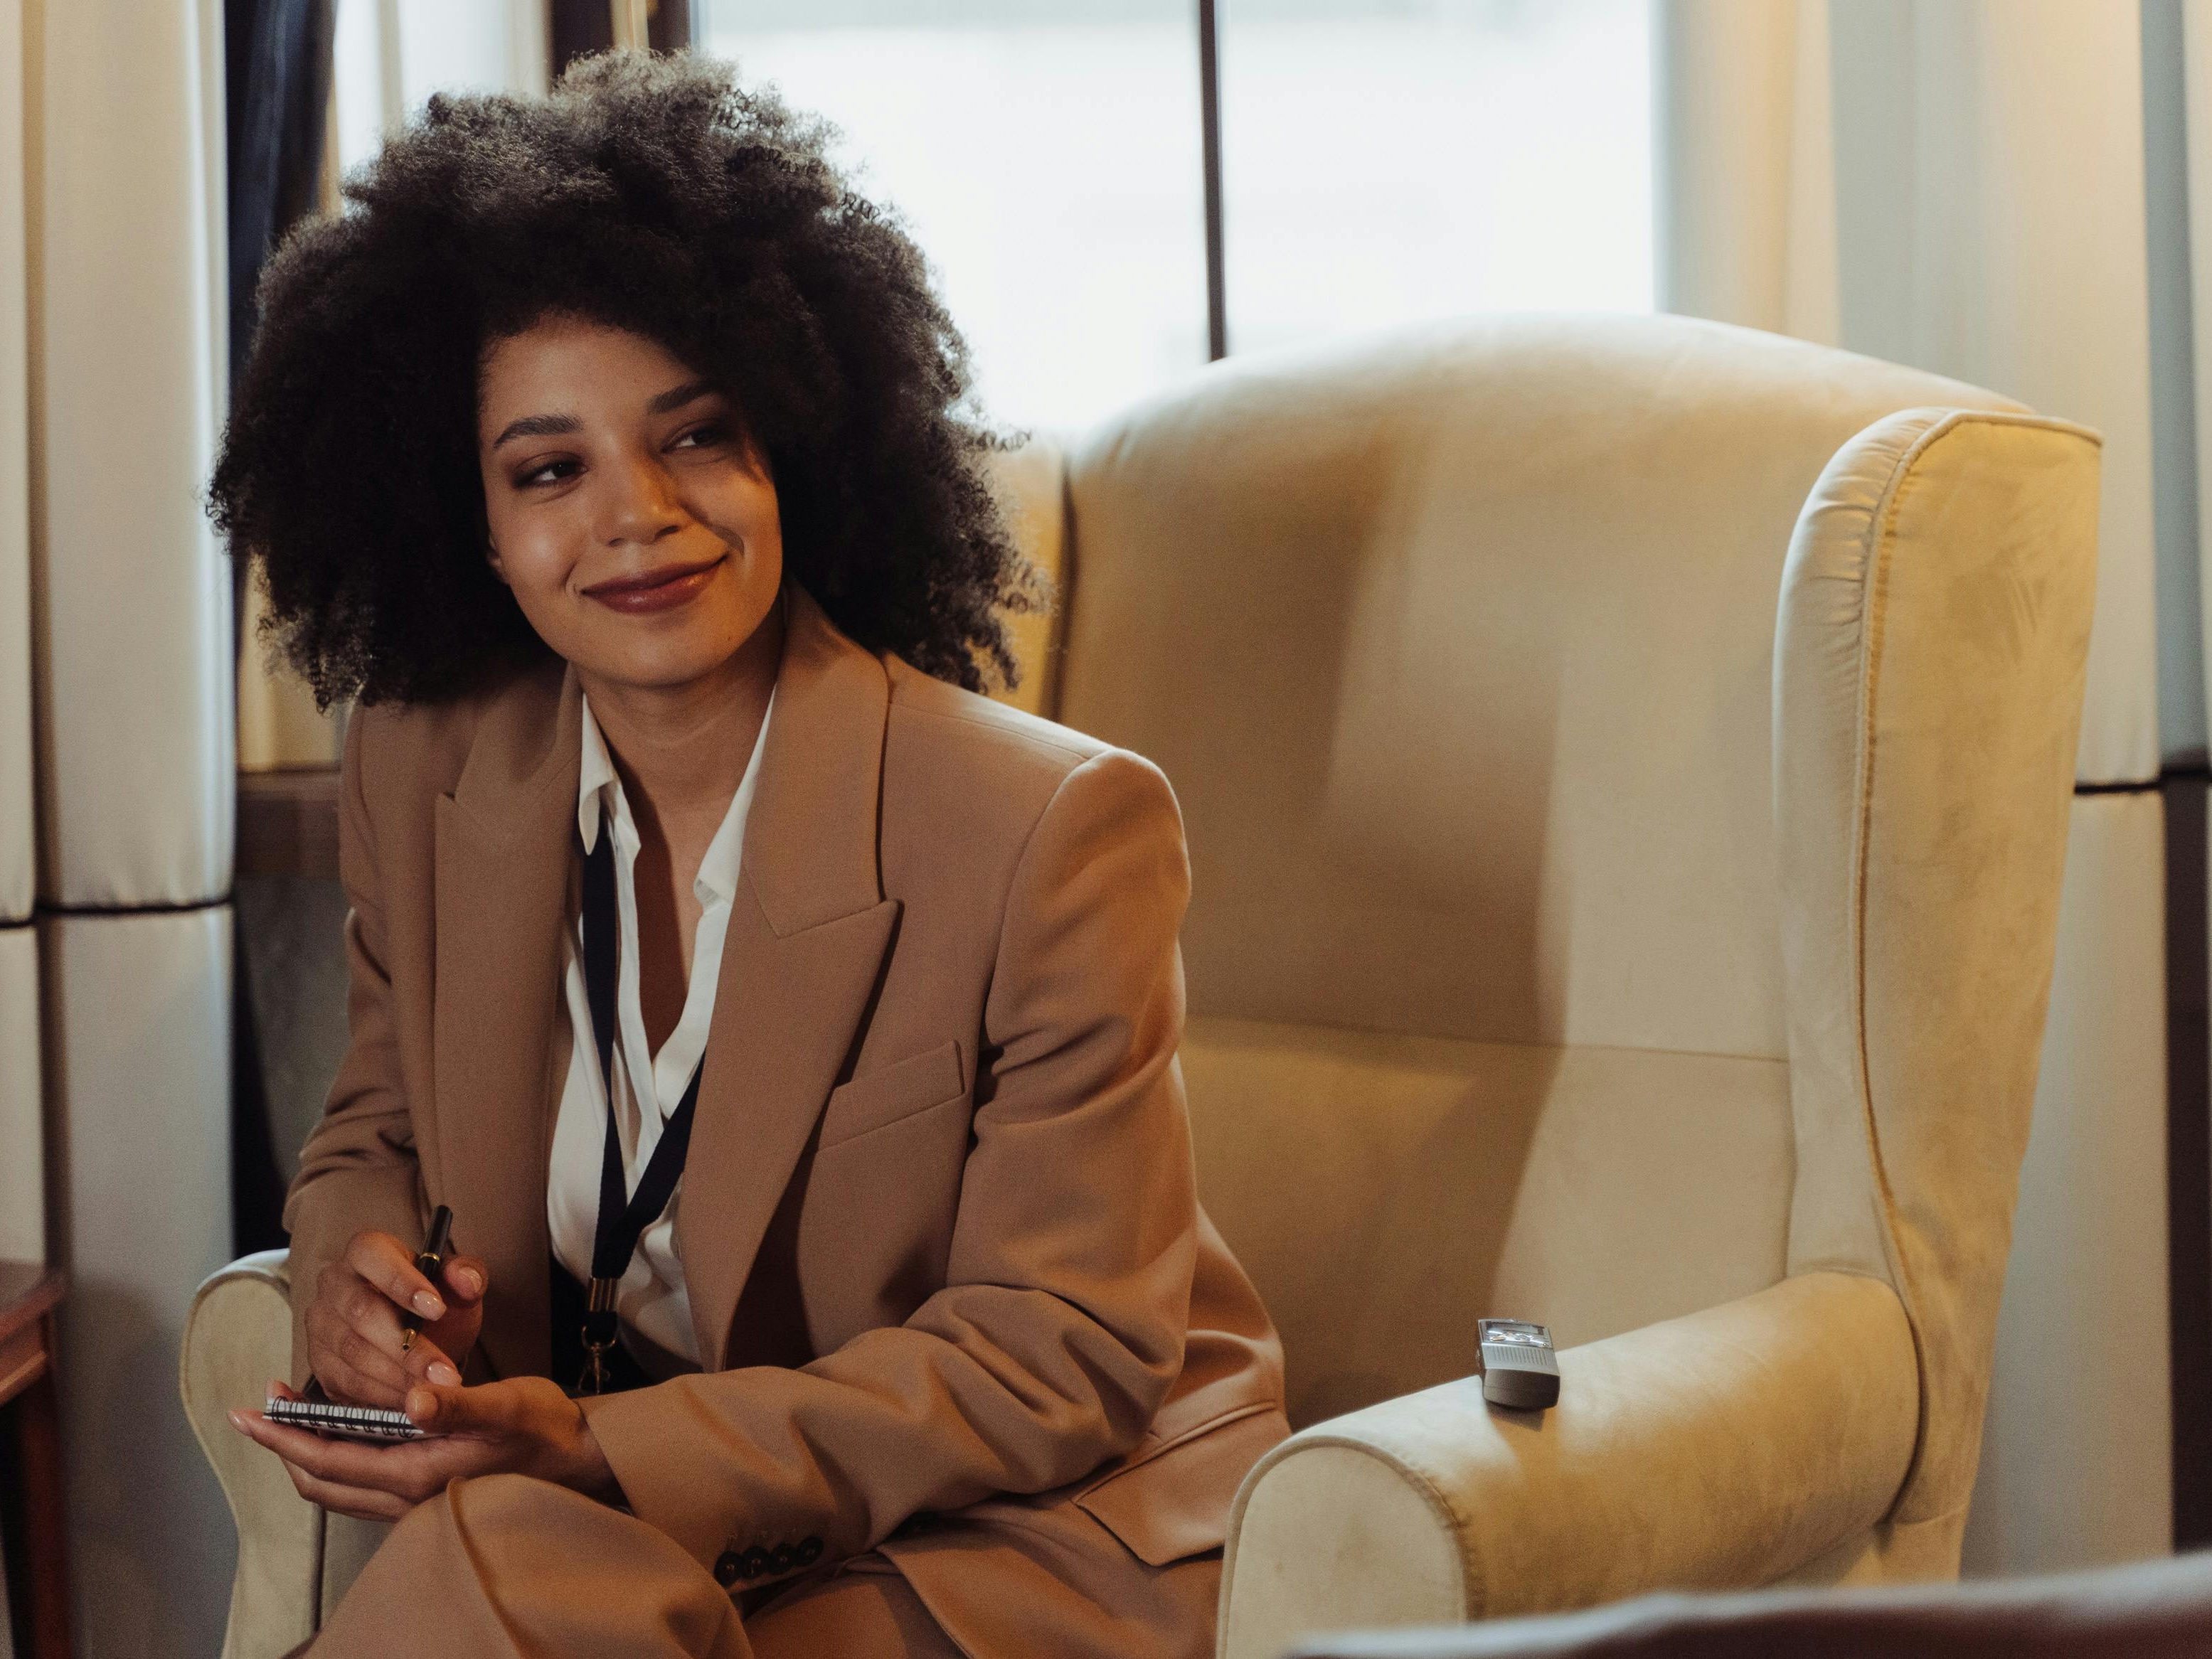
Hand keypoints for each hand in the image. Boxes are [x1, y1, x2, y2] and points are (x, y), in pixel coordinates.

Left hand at [228, 1376, 622, 1520]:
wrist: (577, 1457)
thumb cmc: (542, 1428)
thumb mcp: (504, 1405)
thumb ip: (457, 1404)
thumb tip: (412, 1400)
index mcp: (416, 1474)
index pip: (329, 1461)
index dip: (284, 1437)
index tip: (250, 1411)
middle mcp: (406, 1496)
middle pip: (321, 1480)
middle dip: (283, 1445)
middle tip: (259, 1409)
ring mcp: (414, 1500)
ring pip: (338, 1486)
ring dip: (306, 1452)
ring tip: (291, 1415)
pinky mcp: (425, 1492)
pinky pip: (360, 1483)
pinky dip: (336, 1458)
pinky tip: (343, 1429)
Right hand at [304, 1228, 488, 1407]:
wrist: (417, 1336)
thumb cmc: (435, 1302)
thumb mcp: (457, 1285)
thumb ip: (467, 1275)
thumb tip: (467, 1281)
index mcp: (365, 1251)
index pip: (371, 1255)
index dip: (403, 1282)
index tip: (438, 1310)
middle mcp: (334, 1284)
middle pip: (361, 1311)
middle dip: (407, 1347)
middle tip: (445, 1373)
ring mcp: (321, 1326)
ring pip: (353, 1353)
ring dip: (398, 1377)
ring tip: (437, 1393)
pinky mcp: (320, 1365)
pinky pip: (345, 1383)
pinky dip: (381, 1396)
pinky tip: (413, 1404)